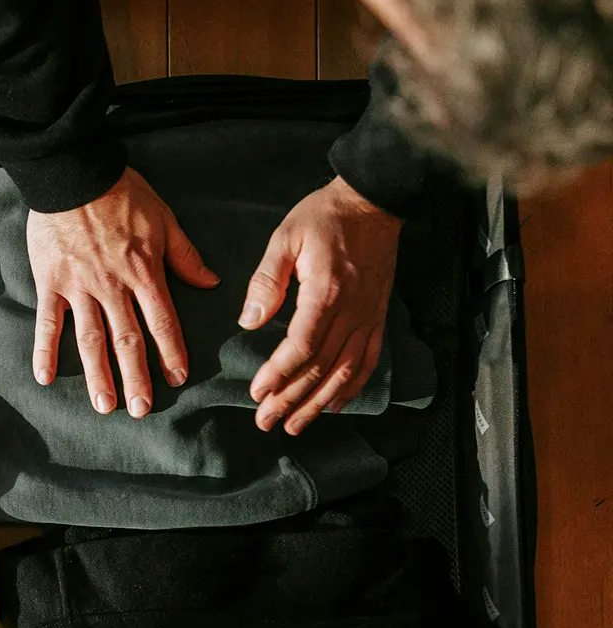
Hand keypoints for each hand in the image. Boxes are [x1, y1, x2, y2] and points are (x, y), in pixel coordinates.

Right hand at [29, 167, 218, 417]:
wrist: (73, 173)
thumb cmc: (121, 192)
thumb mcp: (163, 219)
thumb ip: (185, 255)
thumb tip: (210, 283)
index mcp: (143, 272)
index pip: (162, 321)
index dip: (171, 352)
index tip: (177, 378)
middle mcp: (113, 286)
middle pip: (127, 340)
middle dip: (136, 377)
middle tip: (140, 410)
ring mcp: (79, 287)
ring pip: (90, 339)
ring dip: (98, 375)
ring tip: (103, 404)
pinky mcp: (51, 282)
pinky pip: (48, 322)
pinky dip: (44, 350)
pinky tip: (44, 377)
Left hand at [240, 176, 401, 434]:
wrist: (374, 202)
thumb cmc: (325, 216)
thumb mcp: (285, 238)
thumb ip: (266, 281)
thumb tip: (249, 320)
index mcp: (326, 293)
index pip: (301, 346)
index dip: (279, 373)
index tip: (257, 392)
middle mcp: (352, 312)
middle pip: (320, 368)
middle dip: (291, 399)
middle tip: (265, 421)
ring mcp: (369, 317)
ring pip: (345, 372)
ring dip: (318, 403)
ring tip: (295, 425)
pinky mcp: (379, 317)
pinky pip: (369, 361)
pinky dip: (352, 388)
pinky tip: (335, 405)